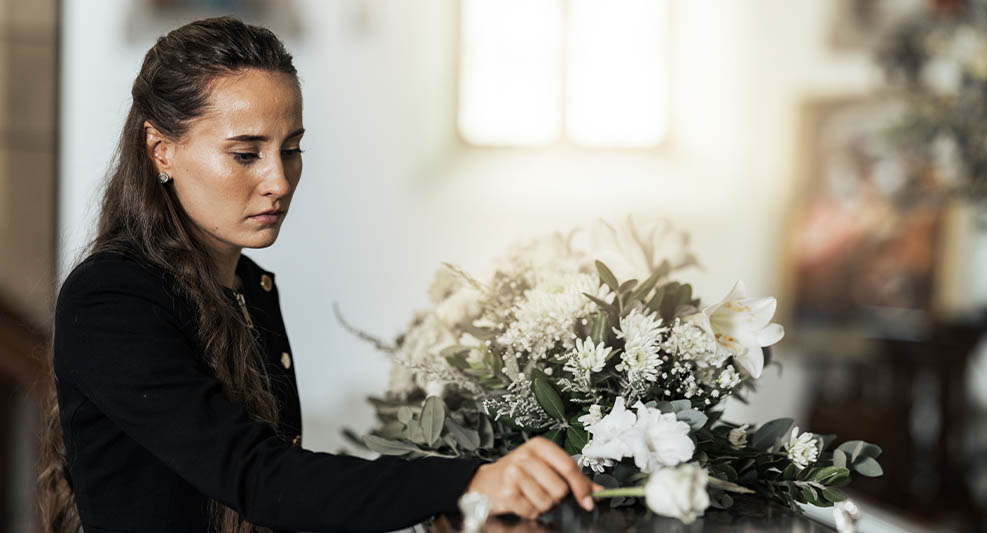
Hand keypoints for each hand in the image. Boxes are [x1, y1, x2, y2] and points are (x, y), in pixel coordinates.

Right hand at [464, 436, 603, 519]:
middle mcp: (525, 456)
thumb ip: (573, 477)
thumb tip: (597, 491)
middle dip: (556, 497)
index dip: (581, 487)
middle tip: (544, 491)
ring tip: (531, 495)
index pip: (569, 466)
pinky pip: (532, 511)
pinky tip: (522, 501)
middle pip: (560, 488)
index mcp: (539, 446)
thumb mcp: (544, 466)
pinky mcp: (507, 492)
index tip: (587, 501)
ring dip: (542, 505)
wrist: (486, 482)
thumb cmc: (518, 472)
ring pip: (547, 501)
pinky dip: (530, 511)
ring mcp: (514, 474)